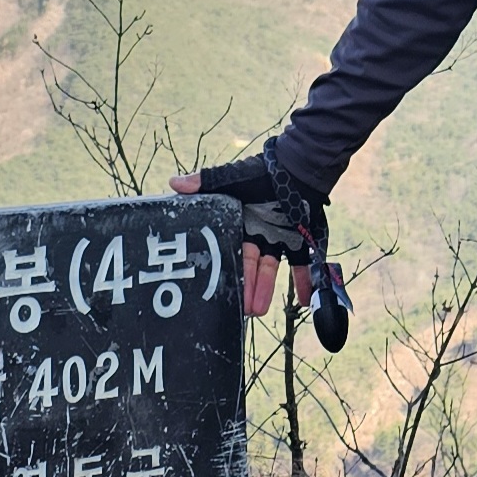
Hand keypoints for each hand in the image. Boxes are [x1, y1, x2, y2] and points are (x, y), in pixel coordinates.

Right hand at [169, 152, 326, 317]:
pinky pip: (301, 264)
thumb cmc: (261, 172)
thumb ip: (205, 182)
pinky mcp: (299, 240)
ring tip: (259, 309)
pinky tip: (303, 300)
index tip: (219, 290)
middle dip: (245, 286)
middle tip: (241, 309)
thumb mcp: (231, 179)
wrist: (297, 166)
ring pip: (269, 268)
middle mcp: (256, 235)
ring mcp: (278, 238)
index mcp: (237, 223)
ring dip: (265, 288)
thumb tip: (173, 183)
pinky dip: (303, 281)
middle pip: (248, 265)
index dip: (226, 270)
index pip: (229, 251)